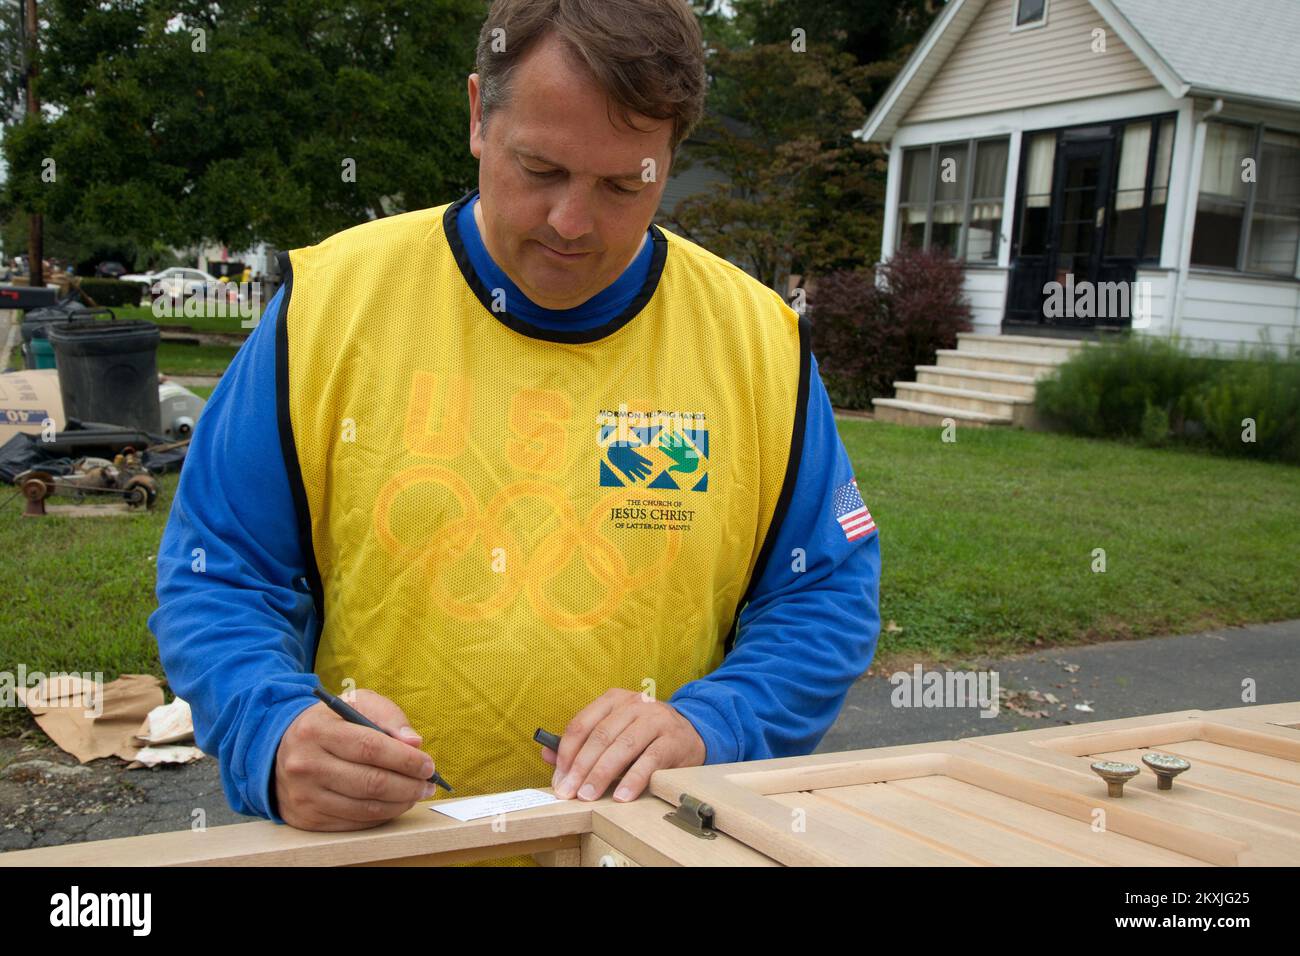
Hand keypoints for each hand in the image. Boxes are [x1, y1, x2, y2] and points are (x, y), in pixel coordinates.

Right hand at [273, 688, 437, 830]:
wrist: (281, 748)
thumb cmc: (330, 723)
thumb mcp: (356, 704)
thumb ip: (388, 717)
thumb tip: (415, 743)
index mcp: (318, 730)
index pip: (370, 748)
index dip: (405, 760)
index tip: (428, 765)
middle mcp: (306, 764)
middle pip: (370, 782)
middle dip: (408, 786)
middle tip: (428, 784)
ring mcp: (304, 794)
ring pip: (365, 808)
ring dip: (399, 804)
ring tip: (415, 794)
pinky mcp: (306, 818)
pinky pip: (353, 822)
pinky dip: (380, 816)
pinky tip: (393, 804)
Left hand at [542, 688, 705, 802]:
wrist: (691, 734)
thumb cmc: (644, 736)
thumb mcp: (613, 733)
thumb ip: (582, 744)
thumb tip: (547, 754)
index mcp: (614, 700)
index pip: (582, 724)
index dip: (566, 753)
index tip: (558, 778)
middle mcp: (634, 704)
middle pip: (600, 737)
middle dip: (580, 767)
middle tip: (568, 793)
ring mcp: (655, 720)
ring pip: (622, 747)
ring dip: (602, 774)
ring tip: (588, 796)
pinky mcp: (673, 740)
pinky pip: (649, 761)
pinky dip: (633, 779)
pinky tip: (621, 796)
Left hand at [607, 443, 652, 481]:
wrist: (612, 450)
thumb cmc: (620, 446)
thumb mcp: (626, 444)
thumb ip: (632, 445)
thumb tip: (639, 443)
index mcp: (635, 456)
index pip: (643, 460)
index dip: (647, 462)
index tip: (652, 464)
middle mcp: (633, 462)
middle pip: (641, 467)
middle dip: (645, 470)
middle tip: (650, 473)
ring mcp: (628, 466)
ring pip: (635, 472)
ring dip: (639, 475)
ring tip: (644, 478)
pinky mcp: (623, 469)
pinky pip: (628, 474)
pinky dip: (631, 477)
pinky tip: (634, 481)